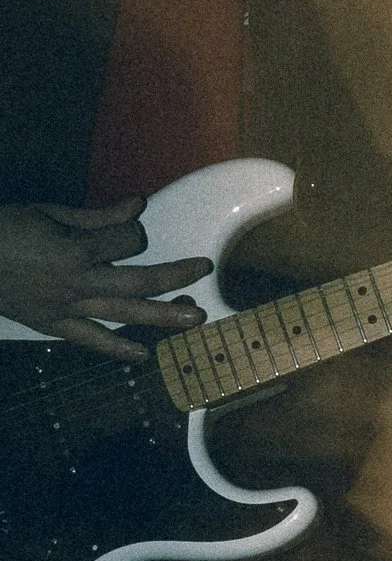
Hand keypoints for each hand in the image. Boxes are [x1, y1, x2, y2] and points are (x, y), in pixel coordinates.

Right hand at [0, 202, 210, 360]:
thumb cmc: (4, 229)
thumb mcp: (51, 212)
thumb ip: (99, 215)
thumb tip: (140, 204)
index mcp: (75, 249)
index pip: (127, 242)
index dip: (134, 232)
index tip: (129, 227)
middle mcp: (77, 282)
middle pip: (140, 280)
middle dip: (176, 274)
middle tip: (204, 268)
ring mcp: (66, 308)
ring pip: (125, 314)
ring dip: (163, 316)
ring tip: (195, 318)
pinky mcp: (53, 326)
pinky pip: (92, 340)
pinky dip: (118, 349)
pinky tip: (142, 355)